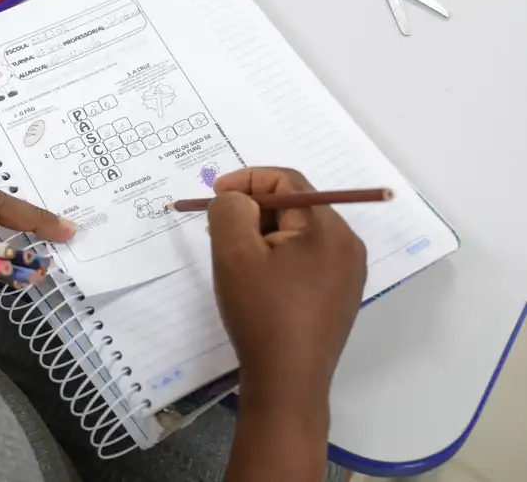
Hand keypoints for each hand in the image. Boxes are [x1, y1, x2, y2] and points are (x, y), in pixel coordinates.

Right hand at [207, 168, 366, 405]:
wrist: (288, 382)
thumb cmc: (261, 313)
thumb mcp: (234, 254)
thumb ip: (230, 210)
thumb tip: (237, 199)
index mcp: (327, 228)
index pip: (288, 180)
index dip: (247, 180)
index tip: (214, 197)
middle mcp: (347, 244)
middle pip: (295, 205)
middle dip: (253, 209)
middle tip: (218, 228)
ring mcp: (348, 272)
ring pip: (300, 232)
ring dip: (264, 232)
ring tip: (234, 256)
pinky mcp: (340, 295)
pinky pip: (308, 257)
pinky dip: (279, 255)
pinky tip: (258, 279)